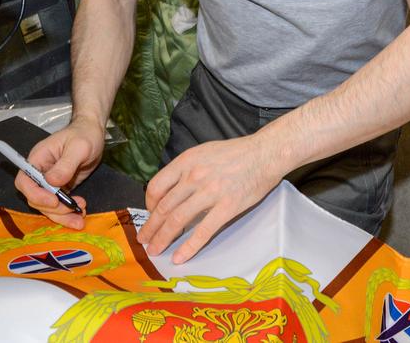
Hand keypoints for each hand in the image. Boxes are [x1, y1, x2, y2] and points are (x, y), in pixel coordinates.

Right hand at [13, 114, 105, 228]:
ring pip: (47, 206)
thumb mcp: (79, 147)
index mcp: (37, 159)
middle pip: (36, 198)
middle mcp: (40, 173)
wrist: (93, 134)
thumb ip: (66, 164)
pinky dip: (68, 212)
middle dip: (53, 209)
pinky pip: (59, 206)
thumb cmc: (84, 135)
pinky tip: (81, 212)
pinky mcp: (60, 188)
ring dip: (62, 215)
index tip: (54, 201)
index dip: (36, 194)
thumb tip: (52, 182)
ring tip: (80, 218)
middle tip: (73, 210)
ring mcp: (49, 182)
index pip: (25, 182)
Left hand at [138, 135, 282, 264]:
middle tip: (144, 241)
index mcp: (187, 161)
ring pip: (178, 220)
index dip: (149, 205)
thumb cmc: (237, 153)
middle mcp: (194, 176)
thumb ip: (187, 169)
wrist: (266, 153)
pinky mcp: (227, 207)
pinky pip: (203, 231)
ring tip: (155, 251)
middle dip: (150, 228)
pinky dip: (189, 246)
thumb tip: (173, 190)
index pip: (156, 186)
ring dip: (163, 239)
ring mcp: (210, 192)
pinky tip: (180, 257)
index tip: (150, 215)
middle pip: (164, 207)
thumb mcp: (204, 152)